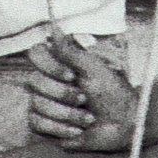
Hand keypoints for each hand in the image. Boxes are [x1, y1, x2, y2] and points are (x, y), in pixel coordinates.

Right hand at [26, 33, 138, 150]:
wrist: (122, 126)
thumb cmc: (113, 95)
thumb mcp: (96, 70)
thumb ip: (72, 51)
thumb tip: (54, 27)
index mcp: (58, 65)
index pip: (36, 54)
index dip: (50, 66)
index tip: (72, 76)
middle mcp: (47, 82)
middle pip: (34, 81)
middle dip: (63, 94)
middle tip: (84, 99)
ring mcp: (42, 104)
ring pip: (37, 104)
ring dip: (67, 114)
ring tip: (88, 118)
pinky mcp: (42, 125)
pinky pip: (37, 123)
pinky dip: (60, 128)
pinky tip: (77, 130)